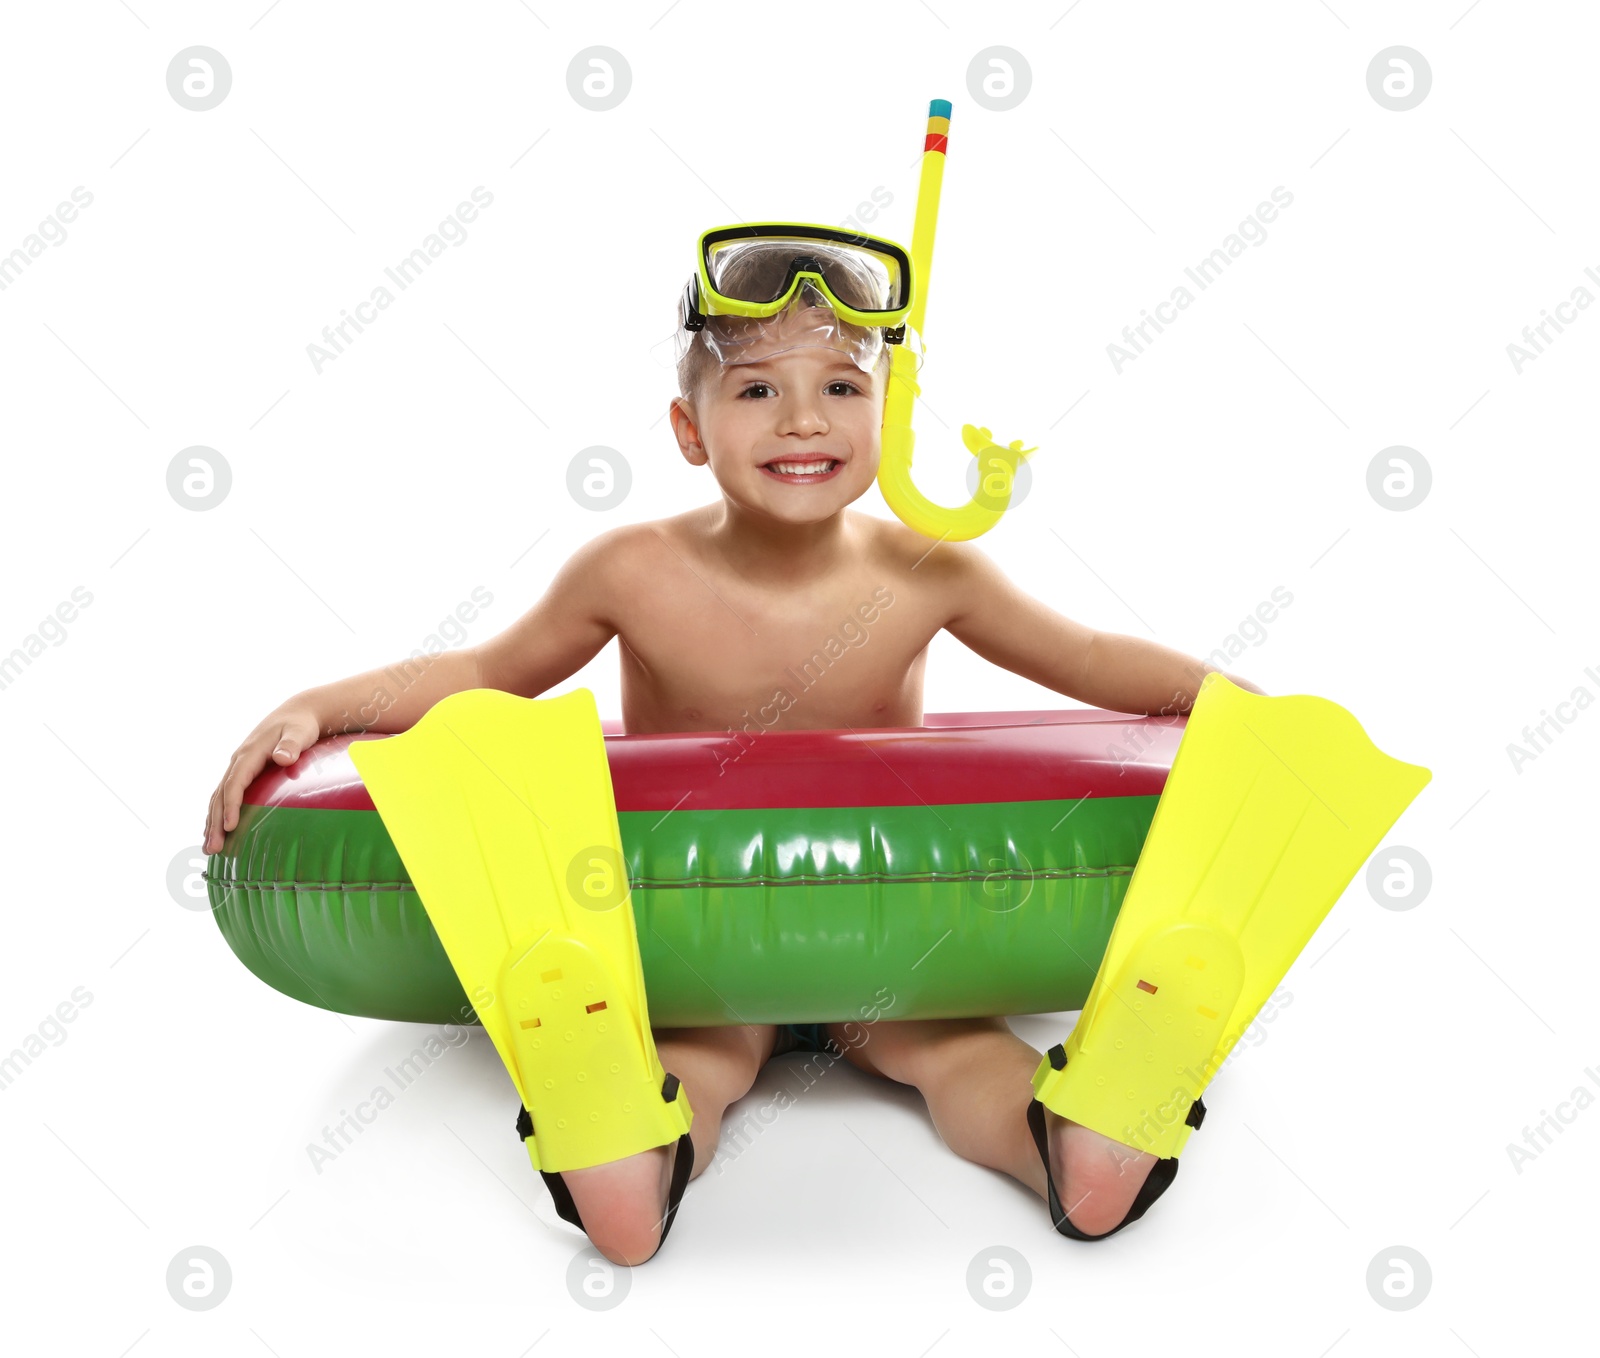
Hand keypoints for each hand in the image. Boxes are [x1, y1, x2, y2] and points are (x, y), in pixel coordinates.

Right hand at [203, 703, 321, 852]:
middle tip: (212, 849)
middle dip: (215, 822)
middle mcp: (239, 760)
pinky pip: (226, 794)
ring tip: (209, 848)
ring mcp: (239, 766)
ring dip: (212, 822)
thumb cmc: (301, 725)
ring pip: (219, 797)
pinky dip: (219, 813)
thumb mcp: (300, 732)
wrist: (298, 713)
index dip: (231, 806)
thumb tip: (282, 757)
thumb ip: (291, 745)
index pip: (235, 783)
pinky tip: (217, 831)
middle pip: (221, 795)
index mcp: (249, 753)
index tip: (230, 827)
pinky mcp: (243, 771)